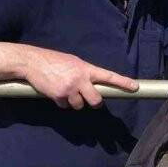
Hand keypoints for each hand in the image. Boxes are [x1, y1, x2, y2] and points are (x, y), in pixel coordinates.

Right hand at [21, 47, 137, 109]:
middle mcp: (80, 79)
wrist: (32, 62)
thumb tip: (94, 83)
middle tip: (90, 99)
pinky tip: (56, 92)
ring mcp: (70, 89)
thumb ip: (85, 73)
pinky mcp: (59, 97)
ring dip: (74, 102)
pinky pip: (65, 106)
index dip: (123, 82)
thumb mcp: (73, 62)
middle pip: (96, 100)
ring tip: (65, 90)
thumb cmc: (54, 61)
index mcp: (86, 69)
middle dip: (94, 103)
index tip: (135, 87)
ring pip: (80, 106)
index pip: (109, 76)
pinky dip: (62, 102)